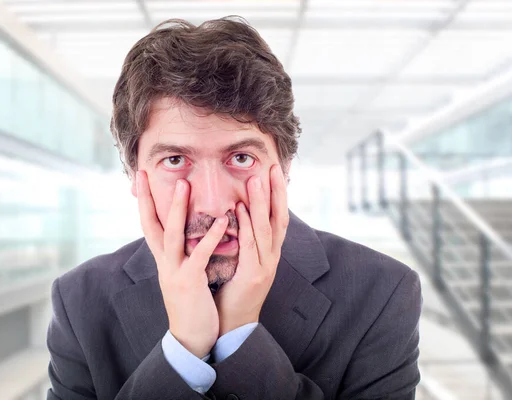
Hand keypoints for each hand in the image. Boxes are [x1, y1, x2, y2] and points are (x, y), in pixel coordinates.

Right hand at [136, 171, 227, 357]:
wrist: (191, 338)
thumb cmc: (191, 305)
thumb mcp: (180, 275)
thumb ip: (180, 254)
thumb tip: (183, 232)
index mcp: (163, 260)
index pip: (149, 224)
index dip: (143, 201)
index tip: (139, 178)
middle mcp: (164, 263)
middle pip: (152, 225)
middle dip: (150, 198)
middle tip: (147, 173)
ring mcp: (175, 272)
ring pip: (172, 235)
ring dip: (177, 209)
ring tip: (184, 184)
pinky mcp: (190, 283)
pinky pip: (200, 255)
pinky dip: (210, 237)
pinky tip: (223, 220)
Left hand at [215, 164, 288, 335]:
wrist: (234, 324)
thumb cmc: (234, 290)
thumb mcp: (244, 261)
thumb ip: (245, 240)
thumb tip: (238, 213)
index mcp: (270, 252)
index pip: (279, 217)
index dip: (279, 194)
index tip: (275, 170)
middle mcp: (272, 257)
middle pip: (278, 218)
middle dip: (276, 192)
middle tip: (272, 167)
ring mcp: (264, 267)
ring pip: (266, 229)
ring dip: (262, 203)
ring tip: (256, 179)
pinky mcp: (251, 276)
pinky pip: (250, 247)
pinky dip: (247, 226)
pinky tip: (241, 209)